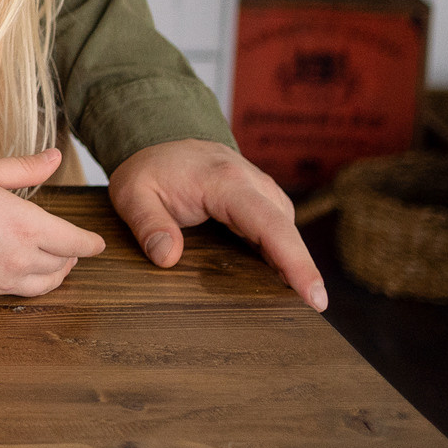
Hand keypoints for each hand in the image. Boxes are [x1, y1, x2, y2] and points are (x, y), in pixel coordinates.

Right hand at [0, 148, 106, 297]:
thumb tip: (56, 157)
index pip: (74, 243)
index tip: (97, 243)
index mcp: (25, 225)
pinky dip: (26, 282)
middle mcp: (17, 257)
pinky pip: (15, 292)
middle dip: (72, 256)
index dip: (90, 243)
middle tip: (72, 248)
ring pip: (42, 285)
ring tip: (53, 263)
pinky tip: (18, 269)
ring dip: (54, 274)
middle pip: (62, 266)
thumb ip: (25, 168)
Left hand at [109, 137, 326, 310]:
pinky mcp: (259, 200)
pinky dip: (283, 254)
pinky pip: (278, 229)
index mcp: (226, 182)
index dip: (294, 261)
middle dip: (304, 270)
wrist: (158, 138)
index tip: (314, 295)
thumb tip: (167, 257)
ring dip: (294, 263)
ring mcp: (260, 191)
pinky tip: (281, 282)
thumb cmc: (149, 168)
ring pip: (286, 231)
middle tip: (315, 309)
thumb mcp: (133, 193)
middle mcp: (253, 184)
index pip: (269, 225)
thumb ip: (148, 224)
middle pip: (287, 231)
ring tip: (298, 304)